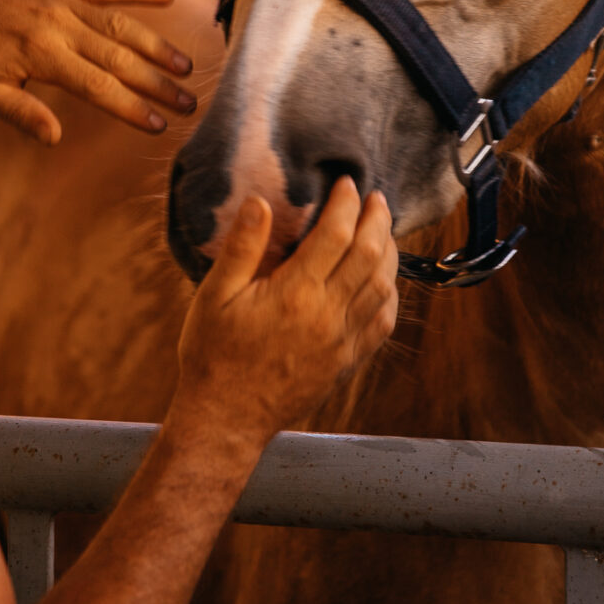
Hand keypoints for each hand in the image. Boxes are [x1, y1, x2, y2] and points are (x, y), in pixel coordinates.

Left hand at [0, 0, 197, 142]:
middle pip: (120, 57)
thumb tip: (55, 139)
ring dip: (157, 44)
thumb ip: (20, 112)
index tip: (159, 125)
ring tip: (185, 65)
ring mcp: (62, 0)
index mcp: (40, 54)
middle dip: (157, 83)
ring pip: (121, 23)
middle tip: (190, 102)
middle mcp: (58, 23)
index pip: (98, 86)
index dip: (130, 107)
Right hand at [173, 178, 398, 450]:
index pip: (336, 234)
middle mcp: (328, 314)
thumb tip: (259, 202)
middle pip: (370, 254)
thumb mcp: (214, 296)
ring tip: (383, 231)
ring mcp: (342, 340)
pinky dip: (389, 294)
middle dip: (377, 220)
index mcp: (296, 293)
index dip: (346, 204)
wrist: (228, 418)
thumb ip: (242, 248)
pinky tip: (384, 281)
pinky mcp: (347, 361)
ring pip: (383, 286)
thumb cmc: (213, 356)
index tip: (347, 185)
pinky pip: (382, 323)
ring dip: (389, 253)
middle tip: (376, 198)